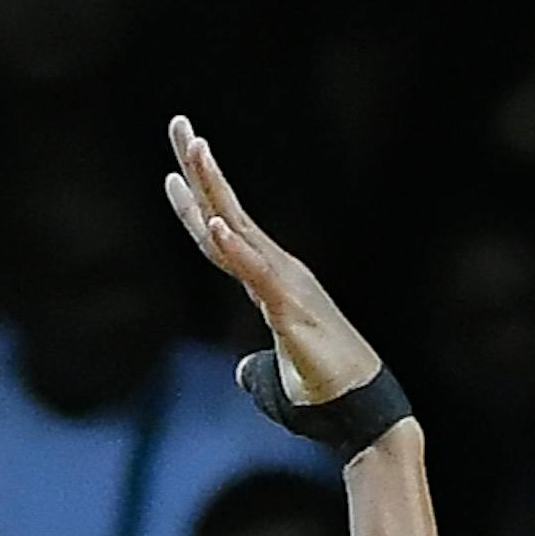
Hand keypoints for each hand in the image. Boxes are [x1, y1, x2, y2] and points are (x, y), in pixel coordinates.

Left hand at [164, 116, 382, 410]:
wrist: (361, 411)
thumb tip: (241, 372)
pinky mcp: (291, 310)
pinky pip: (258, 274)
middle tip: (180, 124)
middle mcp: (278, 273)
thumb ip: (255, 369)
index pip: (224, 235)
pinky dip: (236, 248)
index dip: (197, 203)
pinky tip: (216, 222)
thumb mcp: (275, 381)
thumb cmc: (323, 393)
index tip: (173, 170)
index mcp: (271, 284)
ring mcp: (286, 286)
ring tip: (197, 148)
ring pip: (241, 230)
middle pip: (227, 214)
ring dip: (217, 188)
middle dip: (201, 169)